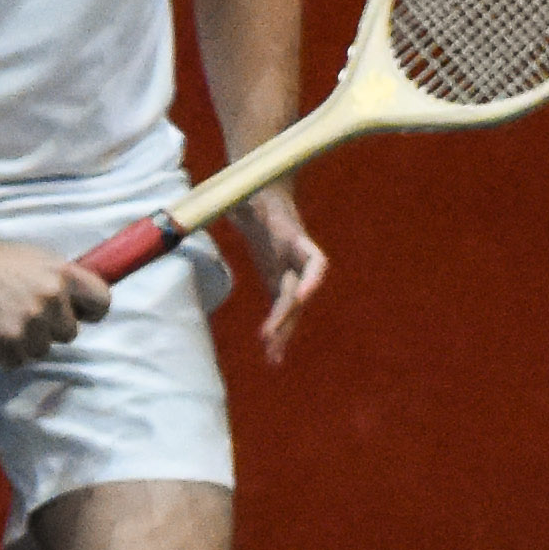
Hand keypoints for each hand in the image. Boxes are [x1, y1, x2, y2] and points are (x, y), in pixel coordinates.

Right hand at [0, 231, 105, 364]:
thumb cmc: (0, 262)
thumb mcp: (41, 261)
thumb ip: (64, 283)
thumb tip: (83, 307)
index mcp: (65, 274)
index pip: (102, 303)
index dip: (88, 312)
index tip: (75, 313)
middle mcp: (52, 297)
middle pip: (69, 334)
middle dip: (49, 329)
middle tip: (25, 315)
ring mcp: (30, 320)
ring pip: (41, 351)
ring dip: (24, 343)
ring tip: (4, 322)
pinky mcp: (7, 339)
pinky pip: (16, 361)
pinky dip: (2, 352)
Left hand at [234, 188, 327, 364]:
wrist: (263, 192)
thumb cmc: (254, 190)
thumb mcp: (246, 193)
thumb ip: (243, 201)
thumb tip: (234, 205)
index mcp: (294, 237)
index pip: (314, 261)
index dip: (312, 279)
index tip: (301, 296)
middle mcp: (297, 259)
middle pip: (297, 293)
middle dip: (285, 316)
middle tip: (269, 337)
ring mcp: (289, 272)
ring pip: (290, 308)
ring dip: (282, 332)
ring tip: (273, 359)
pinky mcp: (277, 280)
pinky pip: (279, 309)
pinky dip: (276, 330)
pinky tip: (271, 353)